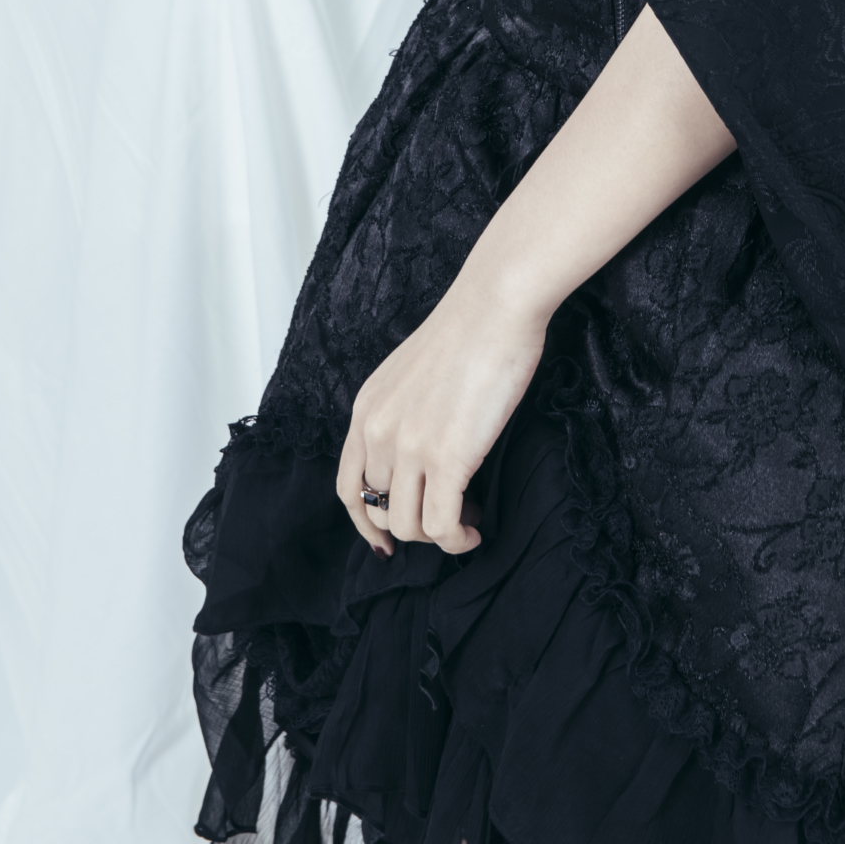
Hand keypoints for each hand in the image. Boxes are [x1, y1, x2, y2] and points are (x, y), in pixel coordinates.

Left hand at [336, 254, 545, 555]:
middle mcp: (377, 431)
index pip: (348, 486)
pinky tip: (476, 528)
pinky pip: (442, 525)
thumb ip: (404, 409)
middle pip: (380, 510)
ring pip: (409, 526)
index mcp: (366, 409)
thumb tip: (421, 451)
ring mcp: (409, 446)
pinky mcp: (446, 458)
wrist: (496, 303)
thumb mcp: (413, 371)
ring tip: (469, 519)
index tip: (388, 540)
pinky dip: (458, 538)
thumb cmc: (472, 328)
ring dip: (439, 534)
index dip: (366, 521)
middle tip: (450, 516)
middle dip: (414, 525)